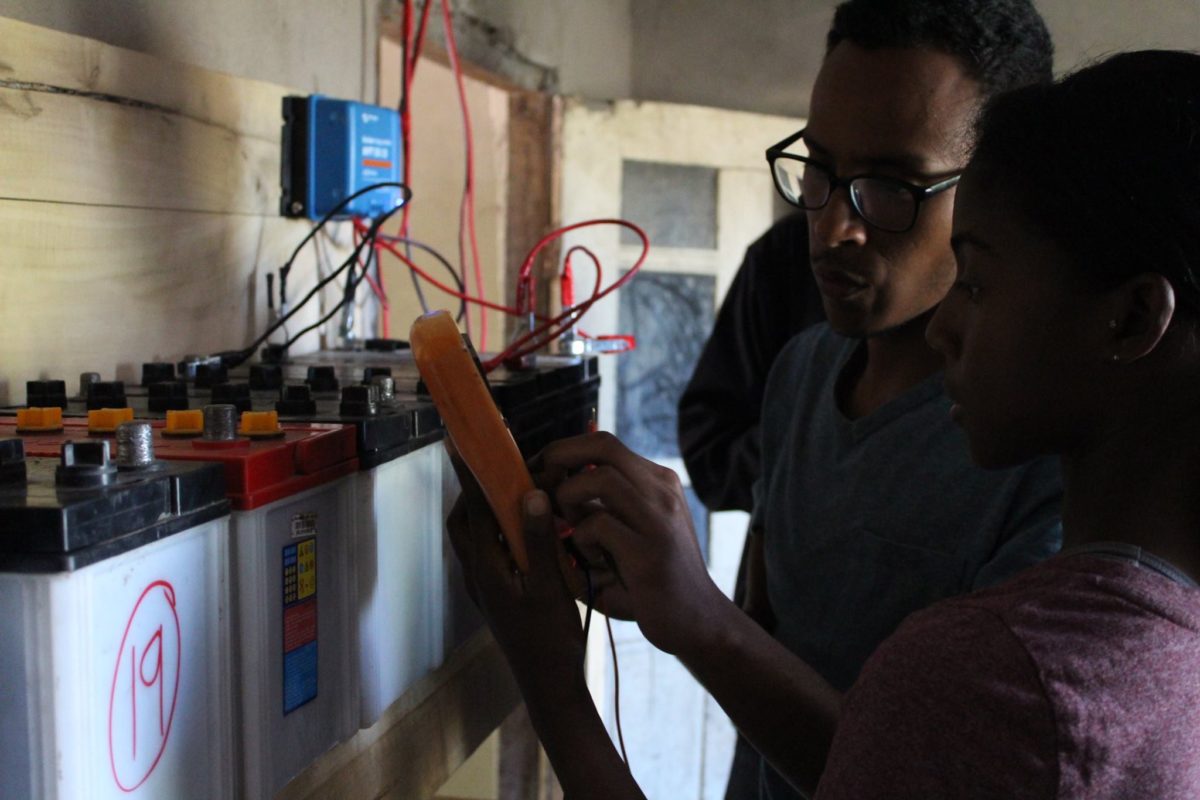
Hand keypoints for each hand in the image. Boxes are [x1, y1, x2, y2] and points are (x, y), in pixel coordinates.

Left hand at [445, 449, 585, 682]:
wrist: (550, 685)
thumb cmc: (551, 640)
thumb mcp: (550, 587)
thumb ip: (540, 540)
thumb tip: (531, 494)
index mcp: (487, 569)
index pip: (472, 510)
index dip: (468, 474)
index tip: (460, 442)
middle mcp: (477, 576)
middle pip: (462, 524)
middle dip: (471, 493)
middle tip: (492, 470)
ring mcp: (485, 589)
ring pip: (472, 540)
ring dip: (483, 513)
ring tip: (510, 495)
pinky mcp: (495, 597)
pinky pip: (486, 554)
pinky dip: (496, 533)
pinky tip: (523, 532)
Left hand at [532, 432, 724, 655]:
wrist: (697, 621)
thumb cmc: (650, 578)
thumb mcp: (628, 532)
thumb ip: (598, 508)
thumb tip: (544, 488)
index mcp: (656, 482)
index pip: (603, 443)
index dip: (562, 452)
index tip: (537, 475)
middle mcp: (662, 491)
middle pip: (602, 445)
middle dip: (559, 459)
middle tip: (540, 490)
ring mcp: (660, 518)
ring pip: (599, 478)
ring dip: (570, 501)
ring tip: (572, 530)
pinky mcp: (650, 551)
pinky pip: (599, 524)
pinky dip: (582, 540)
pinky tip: (593, 561)